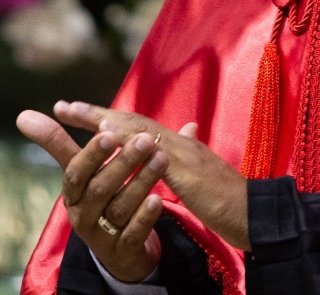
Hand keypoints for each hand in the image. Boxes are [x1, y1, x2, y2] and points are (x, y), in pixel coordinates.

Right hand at [16, 107, 167, 282]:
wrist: (119, 251)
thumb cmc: (97, 200)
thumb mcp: (80, 173)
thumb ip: (58, 144)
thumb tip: (22, 115)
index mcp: (71, 194)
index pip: (75, 172)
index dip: (91, 153)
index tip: (109, 130)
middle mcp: (82, 216)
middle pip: (99, 189)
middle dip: (123, 162)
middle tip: (146, 139)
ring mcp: (102, 236)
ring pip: (119, 209)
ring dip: (141, 182)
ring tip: (162, 158)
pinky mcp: (122, 252)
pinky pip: (132, 234)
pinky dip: (144, 217)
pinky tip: (159, 200)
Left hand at [53, 100, 250, 250]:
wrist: (256, 213)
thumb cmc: (231, 197)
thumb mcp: (205, 171)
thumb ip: (192, 149)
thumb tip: (189, 127)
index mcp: (180, 144)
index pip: (138, 125)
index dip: (108, 118)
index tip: (77, 113)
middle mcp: (180, 142)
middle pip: (131, 120)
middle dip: (96, 113)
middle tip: (63, 106)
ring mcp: (184, 154)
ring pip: (138, 130)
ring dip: (105, 120)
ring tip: (76, 113)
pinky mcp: (187, 172)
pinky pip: (152, 154)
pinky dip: (129, 143)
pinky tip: (109, 139)